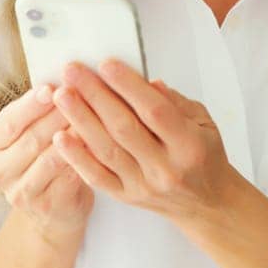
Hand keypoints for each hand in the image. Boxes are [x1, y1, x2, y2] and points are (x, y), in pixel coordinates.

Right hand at [0, 82, 93, 242]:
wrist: (54, 204)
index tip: (52, 86)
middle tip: (82, 96)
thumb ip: (40, 108)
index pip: (10, 121)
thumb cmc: (45, 153)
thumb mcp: (34, 128)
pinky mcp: (45, 207)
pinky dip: (84, 160)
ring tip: (94, 118)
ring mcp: (19, 192)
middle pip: (32, 139)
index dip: (32, 104)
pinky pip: (68, 179)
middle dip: (59, 115)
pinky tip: (99, 145)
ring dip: (74, 137)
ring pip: (51, 159)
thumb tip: (63, 77)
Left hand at [50, 58, 235, 225]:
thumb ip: (175, 102)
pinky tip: (61, 137)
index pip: (155, 111)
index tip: (106, 64)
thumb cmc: (204, 156)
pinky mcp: (127, 197)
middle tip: (73, 72)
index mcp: (188, 145)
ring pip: (106, 150)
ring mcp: (144, 185)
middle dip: (95, 96)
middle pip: (124, 128)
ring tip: (62, 95)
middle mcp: (165, 167)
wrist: (206, 203)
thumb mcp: (203, 122)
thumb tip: (147, 81)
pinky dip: (77, 157)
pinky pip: (97, 177)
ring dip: (80, 120)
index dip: (129, 86)